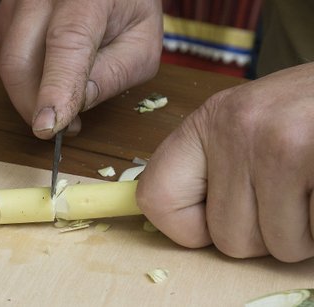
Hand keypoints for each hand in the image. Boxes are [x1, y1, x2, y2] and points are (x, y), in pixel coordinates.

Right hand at [0, 0, 162, 138]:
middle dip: (34, 105)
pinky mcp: (7, 15)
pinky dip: (28, 78)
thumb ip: (114, 74)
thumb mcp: (141, 46)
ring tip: (66, 96)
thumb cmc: (129, 13)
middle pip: (20, 58)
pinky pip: (7, 57)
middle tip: (66, 125)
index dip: (55, 89)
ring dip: (32, 93)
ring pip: (9, 61)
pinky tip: (53, 73)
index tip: (48, 126)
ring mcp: (19, 2)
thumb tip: (77, 105)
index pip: (66, 43)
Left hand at [137, 62, 313, 262]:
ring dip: (300, 233)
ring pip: (276, 247)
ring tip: (309, 187)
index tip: (216, 217)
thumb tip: (193, 225)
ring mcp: (277, 145)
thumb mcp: (247, 124)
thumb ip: (217, 167)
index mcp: (207, 122)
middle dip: (261, 234)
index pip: (155, 198)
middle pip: (226, 238)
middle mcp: (235, 129)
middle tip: (285, 196)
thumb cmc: (305, 111)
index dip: (189, 226)